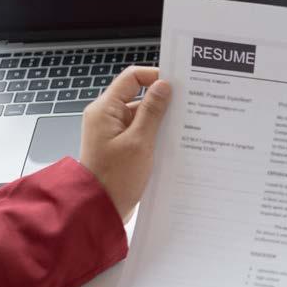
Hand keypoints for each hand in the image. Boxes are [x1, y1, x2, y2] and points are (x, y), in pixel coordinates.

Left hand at [80, 66, 171, 221]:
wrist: (100, 209)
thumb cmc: (115, 178)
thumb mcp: (139, 142)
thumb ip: (152, 111)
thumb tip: (164, 86)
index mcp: (105, 109)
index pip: (131, 78)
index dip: (155, 76)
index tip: (178, 84)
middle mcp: (107, 117)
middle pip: (138, 95)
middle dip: (162, 101)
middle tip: (187, 107)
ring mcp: (113, 132)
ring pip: (142, 115)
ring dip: (161, 121)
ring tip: (183, 128)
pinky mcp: (121, 146)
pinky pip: (141, 132)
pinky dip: (156, 134)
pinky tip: (172, 143)